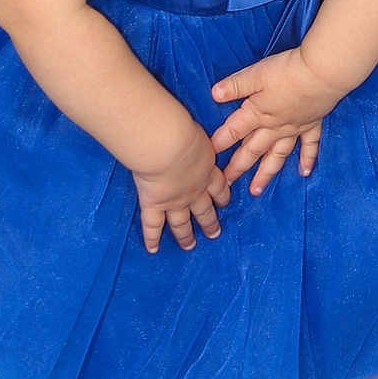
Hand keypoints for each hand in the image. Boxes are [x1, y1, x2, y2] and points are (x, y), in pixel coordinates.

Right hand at [129, 119, 230, 254]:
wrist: (169, 145)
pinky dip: (152, 239)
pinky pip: (153, 226)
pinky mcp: (156, 206)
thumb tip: (191, 128)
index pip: (218, 186)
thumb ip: (194, 136)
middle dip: (210, 222)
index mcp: (206, 169)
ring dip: (186, 235)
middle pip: (204, 209)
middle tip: (214, 233)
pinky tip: (153, 250)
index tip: (225, 203)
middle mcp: (195, 190)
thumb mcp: (195, 130)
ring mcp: (175, 201)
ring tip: (190, 245)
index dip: (222, 195)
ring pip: (182, 222)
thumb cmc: (181, 131)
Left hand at [210, 46, 341, 192]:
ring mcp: (294, 129)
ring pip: (277, 156)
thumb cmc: (287, 71)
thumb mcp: (256, 74)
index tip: (207, 157)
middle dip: (238, 168)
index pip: (233, 131)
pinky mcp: (312, 124)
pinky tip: (304, 172)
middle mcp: (274, 127)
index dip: (219, 143)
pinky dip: (307, 160)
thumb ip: (235, 86)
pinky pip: (309, 147)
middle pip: (252, 150)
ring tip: (256, 190)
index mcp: (257, 113)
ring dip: (265, 173)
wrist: (322, 73)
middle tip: (226, 185)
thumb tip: (213, 94)